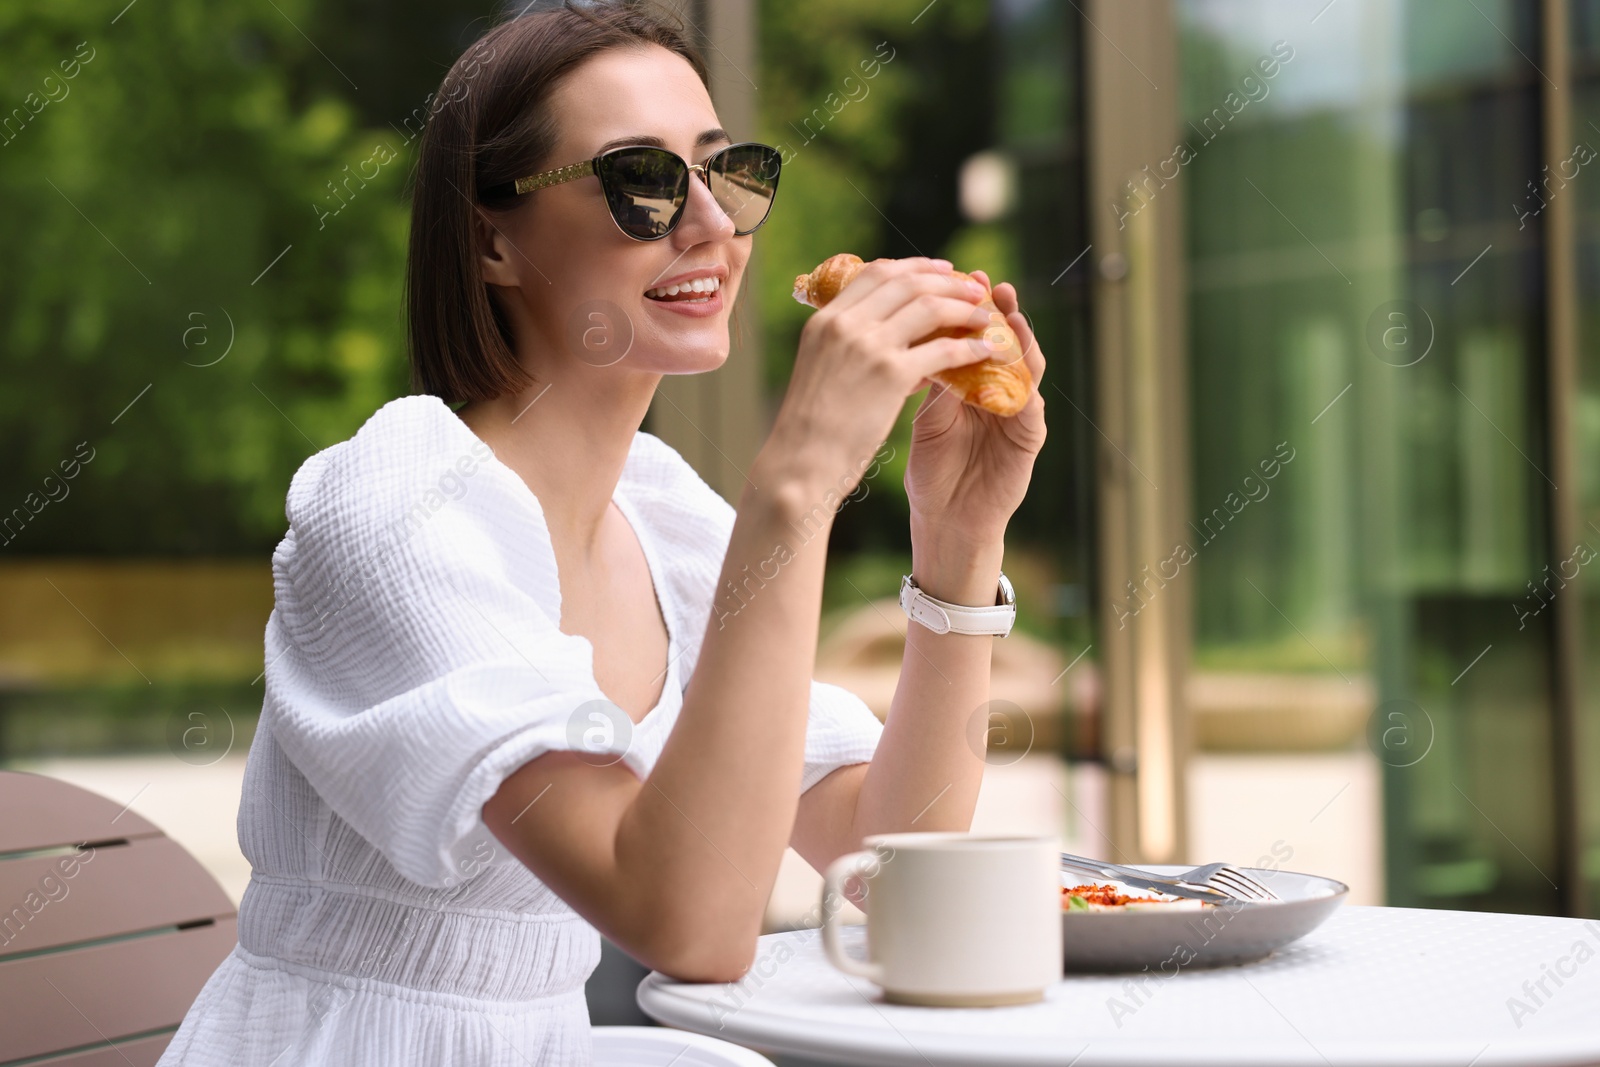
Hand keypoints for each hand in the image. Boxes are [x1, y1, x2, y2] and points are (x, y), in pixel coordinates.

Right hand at [757, 258, 996, 502]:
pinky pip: (942, 351)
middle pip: (906, 282)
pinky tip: (984, 352)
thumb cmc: (810, 428)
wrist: (799, 463)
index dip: (914, 267)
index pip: (875, 272)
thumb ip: (851, 347)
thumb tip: (894, 340)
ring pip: (929, 308)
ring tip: (985, 317)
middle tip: (974, 288)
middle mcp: (845, 324)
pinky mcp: (891, 375)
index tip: (941, 269)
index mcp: (826, 319)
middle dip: (947, 281)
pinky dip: (968, 348)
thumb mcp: (822, 370)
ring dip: (964, 308)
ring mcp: (868, 347)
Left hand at [903, 271, 1045, 578]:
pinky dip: (1026, 386)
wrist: (946, 521)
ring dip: (1020, 342)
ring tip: (1011, 317)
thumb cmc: (934, 471)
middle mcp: (1000, 392)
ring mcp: (1018, 413)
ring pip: (1026, 367)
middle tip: (991, 286)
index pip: (975, 335)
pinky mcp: (1029, 439)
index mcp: (973, 382)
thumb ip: (932, 377)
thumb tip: (918, 329)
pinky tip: (1019, 369)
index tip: (958, 277)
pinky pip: (1032, 406)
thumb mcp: (928, 415)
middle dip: (1000, 313)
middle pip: (1006, 343)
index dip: (969, 307)